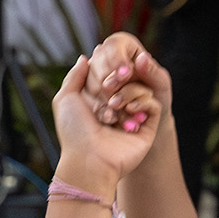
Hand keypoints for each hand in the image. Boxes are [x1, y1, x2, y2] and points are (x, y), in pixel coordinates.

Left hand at [53, 57, 160, 182]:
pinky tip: (129, 112)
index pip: (110, 74)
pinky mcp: (147, 128)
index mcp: (98, 100)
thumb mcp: (65, 98)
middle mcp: (116, 108)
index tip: (101, 77)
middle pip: (128, 79)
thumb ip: (75, 76)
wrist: (89, 160)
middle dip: (119, 80)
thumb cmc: (75, 132)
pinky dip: (142, 103)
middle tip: (108, 88)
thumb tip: (85, 58)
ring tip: (114, 107)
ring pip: (142, 89)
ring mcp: (132, 117)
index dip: (108, 70)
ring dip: (127, 93)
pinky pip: (153, 104)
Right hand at [85, 37, 171, 134]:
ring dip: (103, 95)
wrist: (146, 117)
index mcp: (122, 45)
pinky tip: (111, 116)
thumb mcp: (160, 83)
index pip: (113, 46)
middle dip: (108, 79)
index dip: (118, 60)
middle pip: (97, 62)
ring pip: (90, 80)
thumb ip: (152, 71)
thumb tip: (142, 58)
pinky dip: (99, 107)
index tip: (127, 73)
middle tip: (117, 91)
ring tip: (119, 108)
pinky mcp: (87, 91)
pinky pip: (87, 98)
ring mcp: (93, 73)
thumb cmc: (156, 95)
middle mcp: (104, 56)